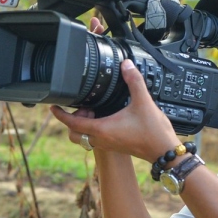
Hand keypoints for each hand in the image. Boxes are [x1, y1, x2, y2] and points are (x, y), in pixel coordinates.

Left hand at [50, 57, 180, 162]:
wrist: (164, 152)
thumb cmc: (153, 132)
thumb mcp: (143, 102)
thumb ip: (133, 81)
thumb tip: (126, 65)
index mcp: (102, 129)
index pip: (72, 123)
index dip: (60, 115)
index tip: (52, 107)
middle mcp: (102, 139)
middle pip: (75, 132)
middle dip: (73, 118)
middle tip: (83, 105)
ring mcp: (108, 144)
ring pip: (85, 136)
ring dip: (84, 123)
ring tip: (95, 109)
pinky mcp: (115, 145)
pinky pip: (96, 137)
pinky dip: (94, 127)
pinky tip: (108, 115)